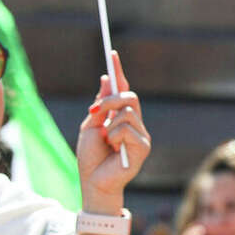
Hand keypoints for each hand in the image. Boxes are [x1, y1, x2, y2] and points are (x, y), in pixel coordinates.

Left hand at [77, 54, 148, 204]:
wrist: (93, 181)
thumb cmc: (91, 157)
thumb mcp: (90, 125)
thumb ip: (101, 105)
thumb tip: (106, 79)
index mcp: (121, 117)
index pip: (123, 89)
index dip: (118, 71)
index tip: (112, 53)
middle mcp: (134, 123)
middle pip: (129, 96)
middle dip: (110, 100)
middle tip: (94, 110)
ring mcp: (141, 134)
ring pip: (127, 112)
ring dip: (109, 124)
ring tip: (106, 141)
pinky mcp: (143, 146)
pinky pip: (128, 129)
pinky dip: (115, 136)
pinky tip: (114, 149)